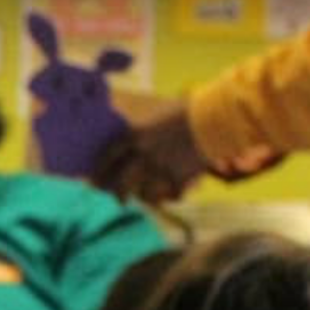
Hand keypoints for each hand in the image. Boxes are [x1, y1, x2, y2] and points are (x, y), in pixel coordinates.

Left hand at [94, 100, 211, 203]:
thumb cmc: (188, 111)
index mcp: (134, 136)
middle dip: (117, 194)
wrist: (214, 120)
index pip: (108, 157)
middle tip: (118, 199)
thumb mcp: (157, 116)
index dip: (99, 171)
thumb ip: (143, 131)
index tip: (94, 181)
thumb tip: (130, 142)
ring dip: (144, 198)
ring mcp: (159, 169)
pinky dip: (171, 197)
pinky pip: (169, 196)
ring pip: (144, 194)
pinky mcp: (178, 179)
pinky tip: (172, 197)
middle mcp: (142, 155)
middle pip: (121, 183)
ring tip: (145, 199)